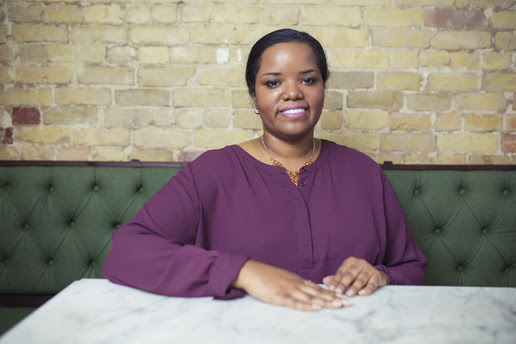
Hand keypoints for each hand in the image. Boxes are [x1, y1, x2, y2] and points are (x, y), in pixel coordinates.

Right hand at [232, 260, 349, 310]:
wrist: (249, 272)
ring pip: (311, 297)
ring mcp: (288, 290)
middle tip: (348, 302)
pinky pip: (295, 302)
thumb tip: (304, 289)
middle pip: (318, 292)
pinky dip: (307, 305)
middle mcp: (296, 284)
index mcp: (296, 280)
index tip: (343, 297)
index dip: (331, 293)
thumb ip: (293, 284)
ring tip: (338, 305)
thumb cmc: (264, 276)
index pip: (317, 287)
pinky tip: (316, 308)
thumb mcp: (282, 278)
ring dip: (325, 301)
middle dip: (334, 298)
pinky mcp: (279, 296)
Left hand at [323, 257, 389, 297]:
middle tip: (338, 292)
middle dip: (343, 284)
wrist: (376, 275)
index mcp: (350, 262)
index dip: (335, 280)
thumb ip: (336, 278)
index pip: (341, 271)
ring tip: (348, 294)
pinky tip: (362, 294)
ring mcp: (369, 269)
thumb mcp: (347, 275)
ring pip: (360, 279)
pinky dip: (367, 289)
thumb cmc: (358, 275)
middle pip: (350, 274)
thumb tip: (324, 281)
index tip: (330, 289)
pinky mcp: (377, 276)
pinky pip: (372, 284)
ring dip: (354, 287)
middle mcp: (360, 263)